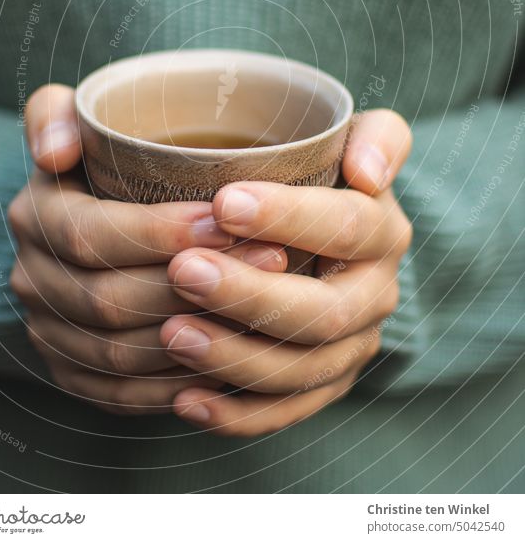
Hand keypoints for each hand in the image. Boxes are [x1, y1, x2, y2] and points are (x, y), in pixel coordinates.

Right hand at [9, 84, 284, 414]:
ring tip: (266, 308)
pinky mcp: (74, 374)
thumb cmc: (112, 161)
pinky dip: (177, 385)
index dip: (158, 232)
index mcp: (35, 216)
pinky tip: (231, 362)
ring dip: (196, 336)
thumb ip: (58, 114)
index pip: (90, 233)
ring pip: (119, 354)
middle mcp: (33, 279)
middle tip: (271, 258)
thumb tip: (56, 152)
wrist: (106, 217)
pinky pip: (122, 395)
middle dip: (194, 282)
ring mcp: (51, 333)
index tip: (226, 220)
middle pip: (107, 299)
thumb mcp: (81, 119)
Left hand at [160, 109, 412, 434]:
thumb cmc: (318, 176)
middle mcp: (375, 295)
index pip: (346, 225)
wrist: (319, 233)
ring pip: (301, 369)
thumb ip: (376, 137)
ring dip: (234, 357)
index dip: (288, 216)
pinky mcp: (322, 384)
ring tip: (171, 334)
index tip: (222, 202)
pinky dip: (236, 414)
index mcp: (381, 232)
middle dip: (250, 295)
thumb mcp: (352, 140)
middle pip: (323, 312)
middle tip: (182, 270)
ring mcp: (351, 347)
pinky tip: (184, 400)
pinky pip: (285, 413)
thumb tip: (366, 170)